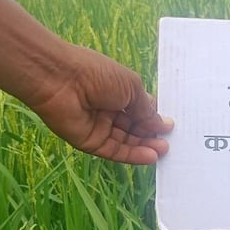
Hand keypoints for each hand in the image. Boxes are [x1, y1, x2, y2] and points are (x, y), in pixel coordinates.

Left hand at [29, 45, 172, 164]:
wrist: (60, 79)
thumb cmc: (97, 74)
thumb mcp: (131, 87)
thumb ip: (146, 109)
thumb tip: (162, 123)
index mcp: (117, 91)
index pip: (139, 109)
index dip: (153, 117)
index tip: (169, 125)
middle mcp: (108, 109)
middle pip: (133, 127)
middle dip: (151, 134)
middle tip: (168, 141)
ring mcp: (98, 126)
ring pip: (125, 141)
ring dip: (144, 146)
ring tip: (163, 149)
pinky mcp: (89, 142)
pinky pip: (114, 151)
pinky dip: (132, 155)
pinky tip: (149, 156)